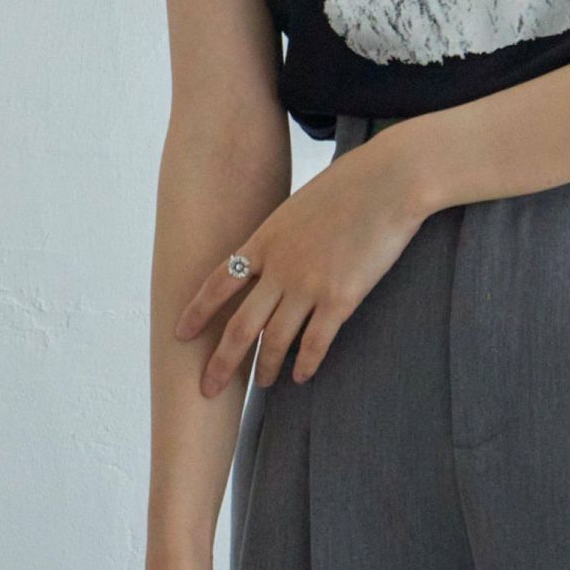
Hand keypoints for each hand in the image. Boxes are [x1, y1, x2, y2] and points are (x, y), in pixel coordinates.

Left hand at [174, 130, 431, 393]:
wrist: (389, 181)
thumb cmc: (352, 184)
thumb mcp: (300, 205)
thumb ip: (282, 235)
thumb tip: (276, 255)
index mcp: (265, 240)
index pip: (218, 283)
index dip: (197, 312)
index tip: (180, 335)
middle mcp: (280, 267)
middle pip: (240, 326)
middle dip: (221, 362)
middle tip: (209, 388)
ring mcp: (309, 284)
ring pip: (276, 340)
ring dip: (266, 368)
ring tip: (263, 384)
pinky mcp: (341, 298)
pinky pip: (316, 342)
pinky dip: (306, 364)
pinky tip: (301, 377)